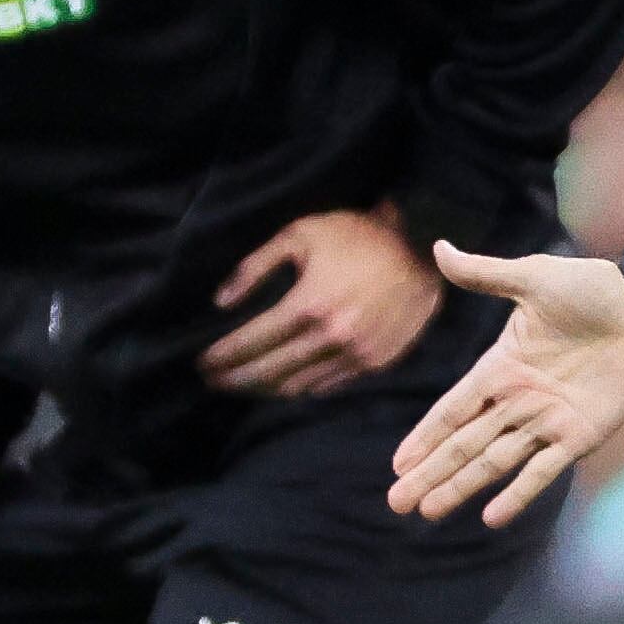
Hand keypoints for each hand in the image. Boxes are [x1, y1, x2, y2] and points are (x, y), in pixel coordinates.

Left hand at [206, 205, 442, 396]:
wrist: (421, 248)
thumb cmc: (356, 235)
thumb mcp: (299, 235)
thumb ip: (254, 267)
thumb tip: (221, 302)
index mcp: (308, 304)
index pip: (251, 342)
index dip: (221, 357)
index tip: (201, 364)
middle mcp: (330, 337)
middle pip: (268, 371)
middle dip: (234, 379)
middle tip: (212, 382)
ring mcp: (355, 354)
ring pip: (297, 385)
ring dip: (265, 388)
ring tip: (244, 385)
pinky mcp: (375, 362)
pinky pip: (327, 385)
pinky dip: (301, 386)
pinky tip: (285, 381)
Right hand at [387, 245, 623, 526]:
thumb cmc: (593, 290)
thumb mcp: (532, 278)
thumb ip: (485, 275)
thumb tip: (439, 248)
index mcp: (502, 367)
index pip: (452, 410)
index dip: (425, 437)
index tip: (399, 463)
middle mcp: (519, 401)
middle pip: (464, 445)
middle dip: (431, 473)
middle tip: (397, 502)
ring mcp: (548, 422)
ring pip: (494, 462)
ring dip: (462, 487)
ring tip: (430, 512)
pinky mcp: (580, 436)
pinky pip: (543, 470)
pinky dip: (519, 494)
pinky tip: (492, 517)